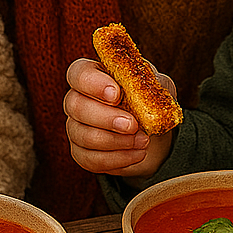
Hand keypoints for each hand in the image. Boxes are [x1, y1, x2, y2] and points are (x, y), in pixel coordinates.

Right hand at [64, 58, 175, 179]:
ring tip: (143, 141)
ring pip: (83, 136)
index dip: (93, 83)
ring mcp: (75, 127)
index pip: (79, 73)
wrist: (150, 132)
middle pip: (76, 106)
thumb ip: (151, 84)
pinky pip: (91, 158)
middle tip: (132, 125)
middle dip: (106, 118)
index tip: (115, 95)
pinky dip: (118, 158)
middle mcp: (77, 100)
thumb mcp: (156, 86)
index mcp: (92, 75)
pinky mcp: (80, 153)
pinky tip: (137, 153)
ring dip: (116, 141)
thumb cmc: (147, 101)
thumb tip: (149, 89)